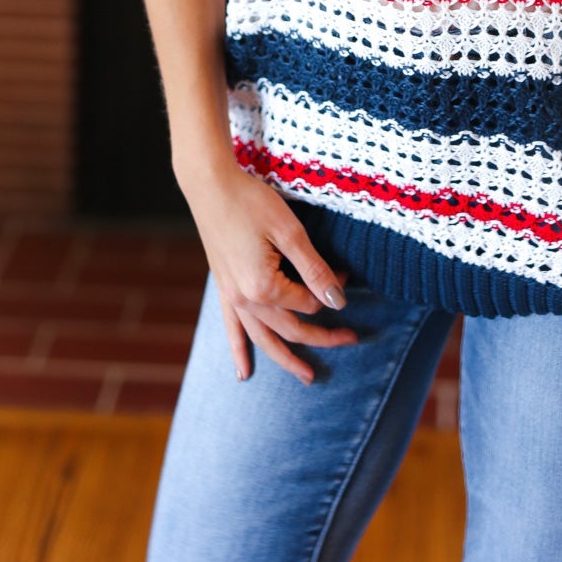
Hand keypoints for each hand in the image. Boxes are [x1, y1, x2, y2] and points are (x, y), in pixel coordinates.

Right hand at [179, 151, 359, 384]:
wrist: (210, 185)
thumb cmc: (251, 202)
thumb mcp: (290, 232)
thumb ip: (314, 269)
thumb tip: (338, 301)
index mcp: (264, 287)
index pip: (308, 301)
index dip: (330, 290)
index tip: (345, 271)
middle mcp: (245, 299)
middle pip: (291, 327)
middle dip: (322, 336)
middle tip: (351, 340)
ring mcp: (231, 296)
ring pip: (263, 338)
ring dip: (285, 358)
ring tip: (306, 376)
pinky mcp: (222, 287)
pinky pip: (232, 328)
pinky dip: (239, 351)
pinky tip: (243, 372)